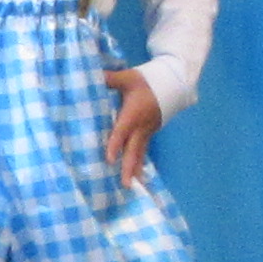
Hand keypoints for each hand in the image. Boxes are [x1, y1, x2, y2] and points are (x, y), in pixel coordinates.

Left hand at [103, 68, 161, 187]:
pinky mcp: (150, 133)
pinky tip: (136, 175)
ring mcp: (147, 131)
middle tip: (124, 184)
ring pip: (140, 153)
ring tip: (131, 185)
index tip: (109, 159)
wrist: (172, 83)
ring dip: (135, 169)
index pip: (122, 131)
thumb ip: (109, 79)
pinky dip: (139, 162)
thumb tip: (91, 76)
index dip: (115, 145)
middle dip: (128, 167)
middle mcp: (141, 126)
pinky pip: (143, 150)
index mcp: (133, 114)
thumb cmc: (146, 81)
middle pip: (133, 150)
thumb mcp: (127, 77)